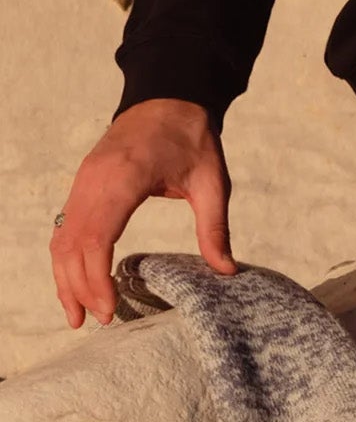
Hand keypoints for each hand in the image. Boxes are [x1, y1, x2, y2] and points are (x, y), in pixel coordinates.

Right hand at [52, 98, 234, 328]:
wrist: (169, 99)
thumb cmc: (193, 140)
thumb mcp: (214, 184)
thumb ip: (215, 227)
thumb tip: (226, 270)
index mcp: (124, 179)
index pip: (97, 236)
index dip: (96, 277)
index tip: (108, 309)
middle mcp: (94, 181)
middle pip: (73, 243)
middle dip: (78, 286)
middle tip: (95, 322)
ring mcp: (83, 181)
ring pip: (63, 237)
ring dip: (65, 276)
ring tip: (77, 314)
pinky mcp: (83, 184)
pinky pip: (67, 226)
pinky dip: (67, 257)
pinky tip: (76, 282)